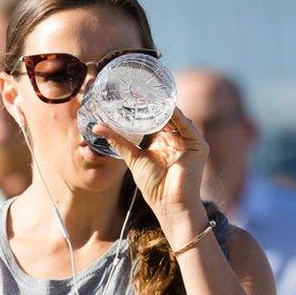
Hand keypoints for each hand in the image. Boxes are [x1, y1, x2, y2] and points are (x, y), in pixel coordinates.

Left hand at [92, 108, 208, 246]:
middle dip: (156, 104)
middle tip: (141, 90)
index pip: (154, 119)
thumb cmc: (153, 186)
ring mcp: (188, 142)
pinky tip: (169, 109)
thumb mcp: (133, 158)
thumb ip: (118, 141)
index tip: (132, 95)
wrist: (169, 204)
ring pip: (178, 118)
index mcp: (162, 142)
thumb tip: (97, 127)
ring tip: (154, 96)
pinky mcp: (198, 147)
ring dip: (166, 107)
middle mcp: (176, 139)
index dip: (144, 108)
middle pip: (167, 116)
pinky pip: (188, 127)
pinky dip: (179, 117)